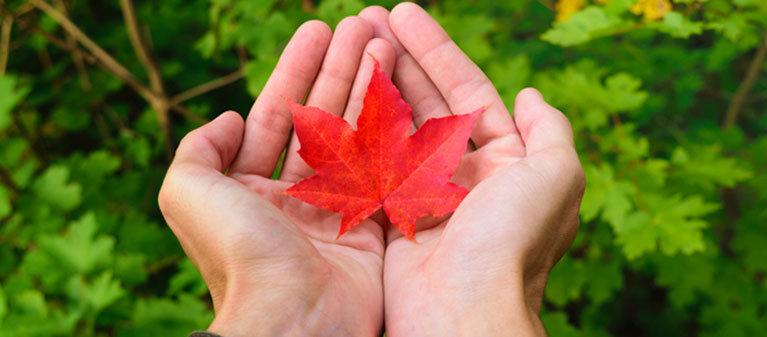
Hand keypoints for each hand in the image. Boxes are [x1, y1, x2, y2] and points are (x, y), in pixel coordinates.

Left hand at [158, 17, 396, 336]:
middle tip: (362, 27)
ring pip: (356, 136)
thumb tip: (229, 118)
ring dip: (369, 88)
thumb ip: (198, 147)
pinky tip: (403, 90)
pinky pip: (384, 168)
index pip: (275, 115)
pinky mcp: (372, 227)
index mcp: (249, 190)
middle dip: (340, 69)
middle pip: (320, 118)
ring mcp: (335, 212)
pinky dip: (394, 129)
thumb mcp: (187, 192)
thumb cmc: (240, 255)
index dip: (296, 69)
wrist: (294, 318)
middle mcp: (293, 198)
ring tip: (384, 44)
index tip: (319, 30)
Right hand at [358, 4, 584, 335]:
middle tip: (366, 17)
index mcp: (505, 161)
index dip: (436, 50)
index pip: (468, 91)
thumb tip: (531, 95)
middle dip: (399, 58)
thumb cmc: (513, 241)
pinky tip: (340, 91)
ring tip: (350, 41)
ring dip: (375, 82)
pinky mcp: (389, 213)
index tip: (403, 12)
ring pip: (395, 125)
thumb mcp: (557, 176)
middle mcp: (464, 173)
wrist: (464, 311)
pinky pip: (371, 160)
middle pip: (427, 102)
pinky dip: (356, 126)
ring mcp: (423, 193)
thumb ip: (549, 131)